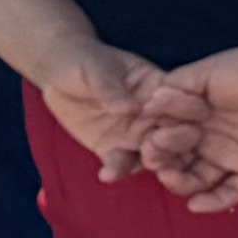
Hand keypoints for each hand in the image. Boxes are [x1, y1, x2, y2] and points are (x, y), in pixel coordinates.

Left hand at [22, 30, 173, 174]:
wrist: (57, 73)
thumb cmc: (83, 62)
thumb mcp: (97, 69)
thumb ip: (112, 87)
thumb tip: (128, 106)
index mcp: (160, 91)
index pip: (181, 107)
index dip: (180, 119)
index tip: (168, 128)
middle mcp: (154, 117)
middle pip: (174, 137)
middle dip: (168, 149)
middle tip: (151, 155)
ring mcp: (135, 136)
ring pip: (152, 156)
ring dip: (145, 164)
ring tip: (126, 167)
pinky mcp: (113, 149)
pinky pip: (120, 164)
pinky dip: (116, 171)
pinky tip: (106, 176)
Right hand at [139, 48, 237, 217]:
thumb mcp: (206, 72)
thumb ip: (176, 86)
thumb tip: (147, 103)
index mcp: (191, 115)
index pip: (162, 132)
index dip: (153, 137)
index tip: (152, 134)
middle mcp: (205, 137)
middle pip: (174, 158)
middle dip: (160, 159)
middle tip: (154, 155)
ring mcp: (228, 155)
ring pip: (197, 179)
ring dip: (180, 182)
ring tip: (171, 177)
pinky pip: (231, 192)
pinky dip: (214, 202)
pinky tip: (197, 205)